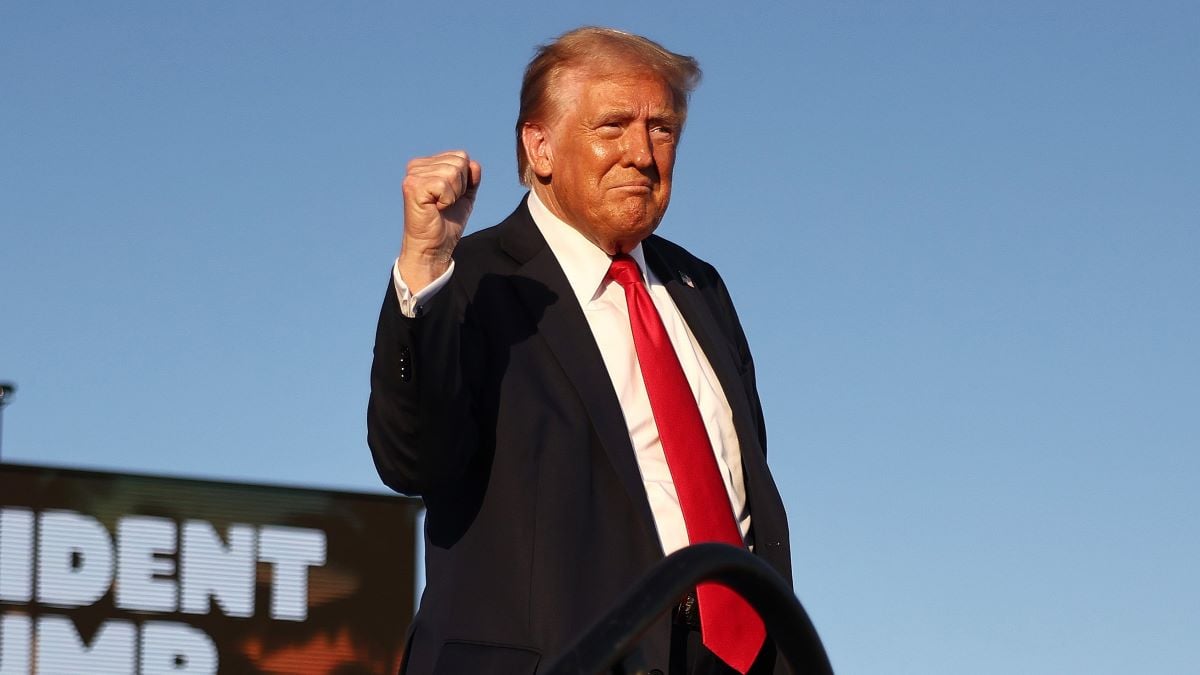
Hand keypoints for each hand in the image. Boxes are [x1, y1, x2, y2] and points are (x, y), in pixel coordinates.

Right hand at [399, 150, 481, 291]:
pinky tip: (435, 208)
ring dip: (453, 194)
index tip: (450, 197)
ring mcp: (413, 175)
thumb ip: (470, 178)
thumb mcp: (464, 197)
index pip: (461, 156)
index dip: (465, 180)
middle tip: (445, 204)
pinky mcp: (413, 187)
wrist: (435, 247)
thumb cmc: (446, 223)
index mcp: (427, 165)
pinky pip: (444, 184)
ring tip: (439, 206)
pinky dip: (446, 200)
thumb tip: (473, 164)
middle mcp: (417, 166)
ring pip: (453, 172)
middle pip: (459, 162)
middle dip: (460, 187)